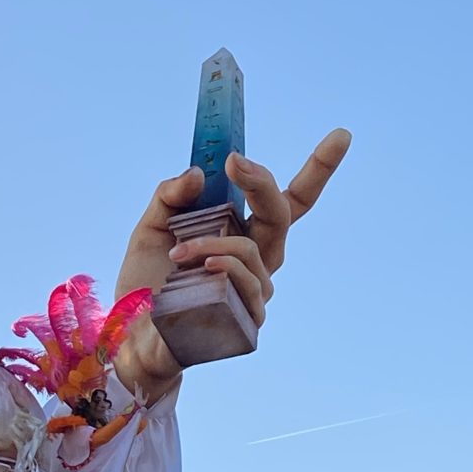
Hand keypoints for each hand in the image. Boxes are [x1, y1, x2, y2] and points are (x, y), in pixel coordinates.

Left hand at [111, 130, 350, 401]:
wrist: (131, 335)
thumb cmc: (146, 283)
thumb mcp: (151, 228)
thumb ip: (170, 196)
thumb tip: (198, 173)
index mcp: (243, 231)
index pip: (290, 200)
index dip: (319, 170)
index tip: (341, 136)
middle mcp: (257, 259)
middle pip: (282, 213)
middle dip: (261, 184)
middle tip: (236, 165)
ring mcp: (256, 290)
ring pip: (252, 250)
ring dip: (213, 242)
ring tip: (178, 253)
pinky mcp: (248, 319)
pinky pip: (246, 283)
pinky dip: (221, 267)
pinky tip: (198, 268)